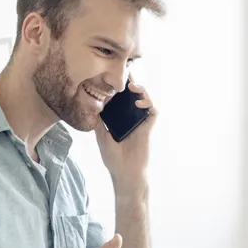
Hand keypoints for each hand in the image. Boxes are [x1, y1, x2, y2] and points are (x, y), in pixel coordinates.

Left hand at [95, 79, 155, 193]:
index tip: (113, 77)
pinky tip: (139, 103)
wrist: (125, 173)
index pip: (121, 100)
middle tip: (127, 74)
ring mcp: (140, 122)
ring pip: (146, 100)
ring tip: (132, 86)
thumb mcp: (101, 138)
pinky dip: (148, 104)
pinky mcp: (148, 127)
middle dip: (132, 83)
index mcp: (120, 120)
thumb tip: (94, 107)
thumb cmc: (113, 159)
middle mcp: (131, 119)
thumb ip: (99, 123)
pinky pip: (153, 112)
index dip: (120, 89)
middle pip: (134, 96)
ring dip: (141, 90)